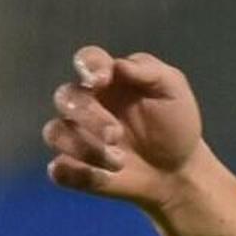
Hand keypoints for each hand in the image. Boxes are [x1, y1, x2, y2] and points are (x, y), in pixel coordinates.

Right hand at [44, 46, 204, 208]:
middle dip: (89, 115)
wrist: (180, 171)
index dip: (87, 65)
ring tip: (119, 162)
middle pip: (65, 97)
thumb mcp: (174, 91)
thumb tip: (118, 65)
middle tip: (116, 135)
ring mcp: (77, 136)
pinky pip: (59, 169)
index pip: (86, 59)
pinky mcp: (75, 168)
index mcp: (109, 79)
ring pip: (55, 132)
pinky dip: (74, 173)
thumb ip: (150, 72)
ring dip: (83, 147)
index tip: (101, 80)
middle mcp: (87, 104)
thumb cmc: (175, 124)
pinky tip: (101, 176)